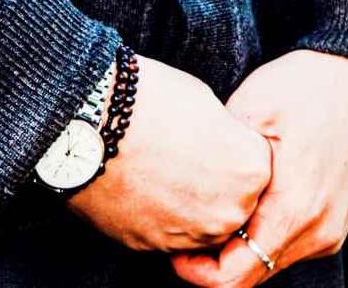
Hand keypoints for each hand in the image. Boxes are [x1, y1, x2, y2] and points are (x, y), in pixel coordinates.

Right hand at [64, 53, 272, 253]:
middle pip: (233, 201)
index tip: (208, 135)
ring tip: (159, 168)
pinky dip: (159, 214)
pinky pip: (167, 234)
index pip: (254, 165)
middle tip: (183, 154)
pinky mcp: (155, 247)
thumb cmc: (151, 99)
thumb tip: (222, 147)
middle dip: (214, 182)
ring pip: (201, 224)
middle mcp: (230, 212)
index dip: (230, 147)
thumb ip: (226, 136)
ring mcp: (193, 235)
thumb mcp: (205, 102)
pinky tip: (140, 184)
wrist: (93, 120)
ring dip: (188, 203)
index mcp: (251, 171)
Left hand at [167, 50, 347, 284]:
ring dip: (238, 248)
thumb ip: (222, 160)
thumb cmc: (307, 85)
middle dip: (213, 261)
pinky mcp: (335, 222)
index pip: (234, 278)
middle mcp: (317, 234)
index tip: (173, 244)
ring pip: (270, 261)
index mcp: (292, 211)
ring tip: (213, 207)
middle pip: (251, 276)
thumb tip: (188, 187)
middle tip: (186, 225)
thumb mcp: (251, 109)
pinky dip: (262, 235)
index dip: (196, 272)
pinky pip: (289, 246)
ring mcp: (330, 232)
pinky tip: (244, 201)